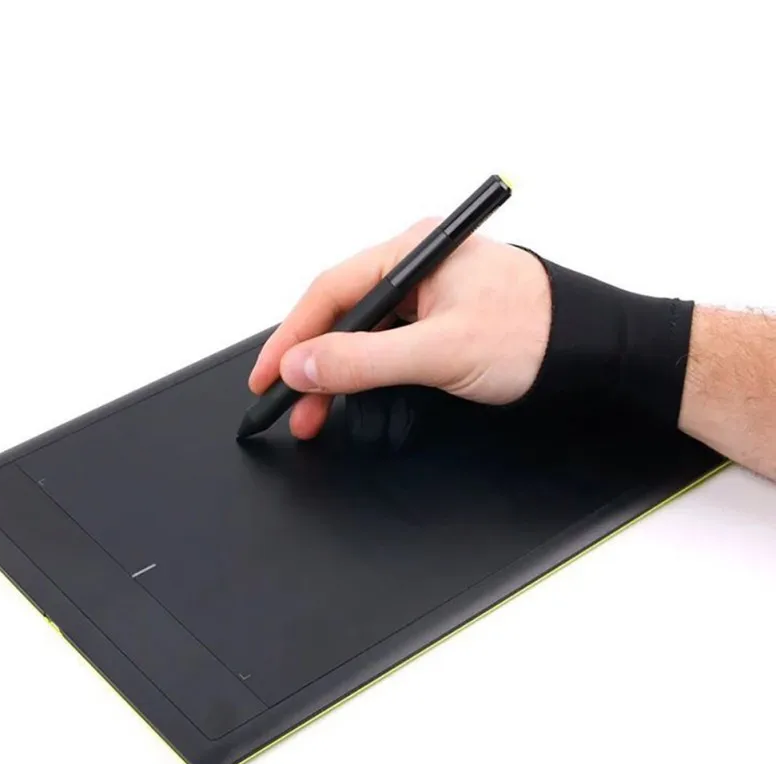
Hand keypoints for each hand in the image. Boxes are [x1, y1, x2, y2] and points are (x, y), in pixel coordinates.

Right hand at [248, 219, 552, 438]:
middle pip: (342, 312)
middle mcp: (417, 265)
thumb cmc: (536, 335)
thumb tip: (302, 366)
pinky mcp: (440, 318)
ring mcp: (429, 293)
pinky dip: (365, 371)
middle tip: (286, 404)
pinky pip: (387, 342)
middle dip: (311, 362)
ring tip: (314, 413)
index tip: (267, 375)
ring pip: (362, 331)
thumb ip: (366, 360)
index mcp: (415, 251)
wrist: (596, 350)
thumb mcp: (442, 352)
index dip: (292, 336)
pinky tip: (350, 393)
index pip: (332, 291)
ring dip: (336, 372)